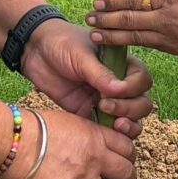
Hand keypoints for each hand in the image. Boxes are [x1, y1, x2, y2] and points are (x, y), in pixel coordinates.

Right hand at [10, 109, 134, 178]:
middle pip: (126, 173)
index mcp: (94, 135)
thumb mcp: (66, 121)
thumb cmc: (30, 126)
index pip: (127, 147)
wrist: (10, 141)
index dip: (129, 158)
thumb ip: (82, 133)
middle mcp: (94, 157)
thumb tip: (87, 143)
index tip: (126, 163)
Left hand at [20, 16, 154, 138]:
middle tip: (106, 106)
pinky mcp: (90, 113)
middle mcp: (119, 84)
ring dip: (128, 125)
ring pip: (130, 119)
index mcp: (122, 64)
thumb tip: (119, 90)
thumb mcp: (81, 55)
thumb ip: (100, 74)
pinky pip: (107, 129)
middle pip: (141, 103)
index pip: (142, 81)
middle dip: (131, 109)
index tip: (113, 90)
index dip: (132, 89)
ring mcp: (106, 100)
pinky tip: (103, 135)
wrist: (35, 51)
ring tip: (115, 126)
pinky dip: (111, 135)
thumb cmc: (61, 43)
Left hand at [90, 0, 177, 69]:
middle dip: (106, 19)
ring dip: (114, 36)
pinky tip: (125, 48)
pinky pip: (153, 48)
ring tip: (96, 36)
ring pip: (136, 36)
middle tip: (88, 18)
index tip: (99, 0)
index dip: (114, 0)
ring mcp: (173, 39)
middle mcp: (167, 19)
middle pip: (128, 18)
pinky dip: (135, 47)